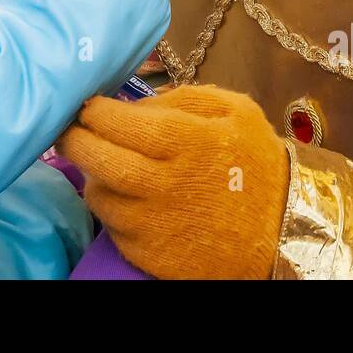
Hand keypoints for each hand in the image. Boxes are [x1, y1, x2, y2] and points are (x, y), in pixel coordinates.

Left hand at [57, 86, 289, 279]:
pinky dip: (111, 207)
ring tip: (101, 162)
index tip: (88, 105)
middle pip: (98, 158)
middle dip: (74, 139)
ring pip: (98, 195)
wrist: (284, 232)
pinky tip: (124, 195)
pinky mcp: (151, 255)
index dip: (95, 111)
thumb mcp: (236, 111)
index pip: (120, 122)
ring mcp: (155, 224)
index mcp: (187, 142)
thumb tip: (136, 104)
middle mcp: (165, 184)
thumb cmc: (257, 164)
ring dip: (92, 175)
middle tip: (68, 129)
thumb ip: (185, 97)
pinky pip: (112, 227)